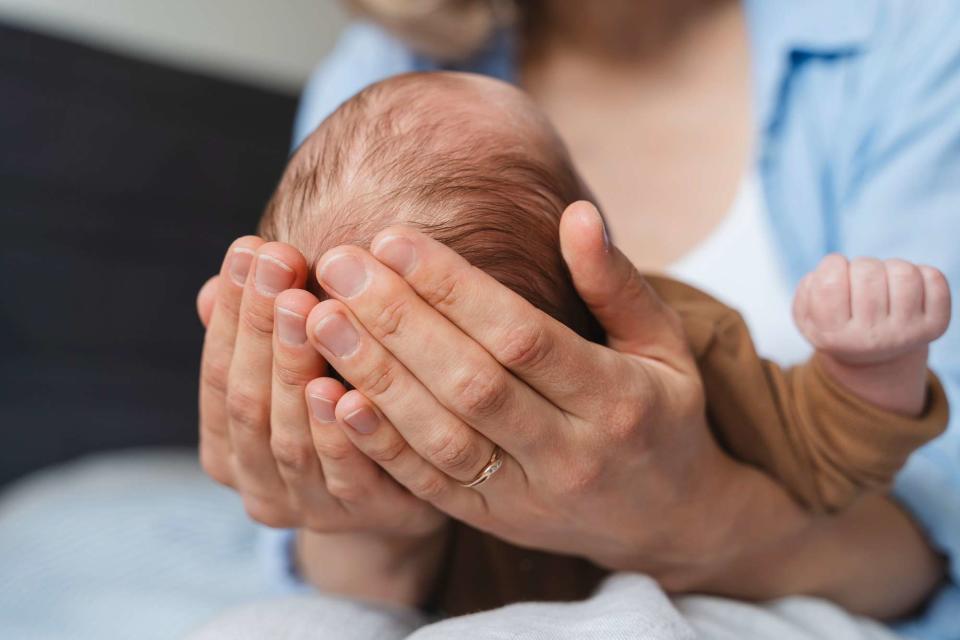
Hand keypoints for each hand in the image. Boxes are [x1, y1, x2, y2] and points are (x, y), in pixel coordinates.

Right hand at [196, 237, 445, 603]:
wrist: (399, 495)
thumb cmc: (337, 416)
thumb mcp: (292, 374)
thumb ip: (257, 340)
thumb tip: (210, 289)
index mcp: (227, 449)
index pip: (218, 375)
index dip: (232, 313)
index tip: (250, 247)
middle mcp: (258, 485)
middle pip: (249, 402)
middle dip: (261, 327)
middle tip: (279, 259)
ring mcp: (308, 508)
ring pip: (290, 437)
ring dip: (295, 369)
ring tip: (308, 307)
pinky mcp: (363, 517)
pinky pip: (348, 475)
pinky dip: (341, 432)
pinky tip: (344, 386)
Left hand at [299, 201, 771, 584]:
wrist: (668, 522)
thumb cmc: (662, 414)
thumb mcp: (666, 346)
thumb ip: (618, 284)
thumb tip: (575, 213)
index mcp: (618, 399)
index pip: (522, 336)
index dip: (453, 287)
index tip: (392, 238)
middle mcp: (572, 453)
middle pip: (471, 383)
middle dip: (397, 320)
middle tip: (337, 265)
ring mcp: (529, 496)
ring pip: (441, 436)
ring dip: (375, 377)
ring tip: (320, 319)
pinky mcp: (493, 521)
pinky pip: (428, 486)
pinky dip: (378, 444)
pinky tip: (331, 399)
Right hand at [793, 254, 950, 413]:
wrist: (874, 358)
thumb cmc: (837, 325)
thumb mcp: (807, 316)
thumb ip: (806, 291)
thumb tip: (833, 269)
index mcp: (834, 336)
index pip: (829, 283)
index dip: (831, 265)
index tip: (835, 274)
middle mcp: (871, 338)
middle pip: (867, 272)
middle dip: (861, 266)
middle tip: (859, 282)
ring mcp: (906, 332)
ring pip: (903, 272)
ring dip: (890, 268)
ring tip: (884, 283)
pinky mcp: (935, 325)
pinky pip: (934, 278)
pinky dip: (921, 273)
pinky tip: (906, 290)